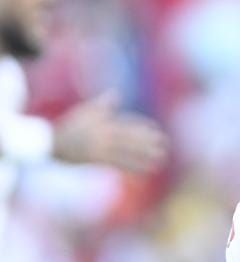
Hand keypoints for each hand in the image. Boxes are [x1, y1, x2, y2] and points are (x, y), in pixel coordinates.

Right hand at [51, 92, 166, 173]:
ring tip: (161, 158)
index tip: (156, 128)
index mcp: (103, 122)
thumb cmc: (70, 126)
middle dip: (148, 140)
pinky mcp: (99, 160)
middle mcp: (104, 135)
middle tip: (165, 142)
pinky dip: (134, 166)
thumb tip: (115, 92)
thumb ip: (103, 104)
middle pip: (131, 138)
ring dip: (146, 155)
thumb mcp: (86, 111)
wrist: (52, 143)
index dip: (143, 126)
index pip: (127, 123)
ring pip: (128, 152)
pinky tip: (147, 169)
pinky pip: (120, 164)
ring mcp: (102, 148)